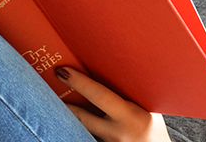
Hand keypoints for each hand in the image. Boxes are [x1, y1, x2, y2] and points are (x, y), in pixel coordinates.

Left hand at [56, 66, 170, 141]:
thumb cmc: (154, 128)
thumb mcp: (148, 108)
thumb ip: (130, 96)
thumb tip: (109, 73)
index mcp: (130, 116)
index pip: (100, 96)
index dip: (80, 83)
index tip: (63, 71)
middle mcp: (117, 131)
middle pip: (82, 116)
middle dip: (65, 101)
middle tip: (51, 83)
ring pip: (83, 127)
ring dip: (70, 114)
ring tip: (59, 100)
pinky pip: (88, 134)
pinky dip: (80, 125)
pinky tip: (73, 117)